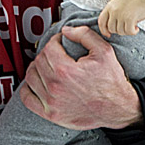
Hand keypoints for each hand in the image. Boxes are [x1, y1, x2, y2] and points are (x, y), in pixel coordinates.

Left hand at [18, 25, 141, 130]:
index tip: (61, 42)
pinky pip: (27, 98)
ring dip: (37, 67)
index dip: (55, 40)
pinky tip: (37, 82)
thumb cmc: (111, 81)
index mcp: (66, 70)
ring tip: (47, 65)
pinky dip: (28, 88)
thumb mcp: (104, 51)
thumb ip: (84, 35)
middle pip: (39, 60)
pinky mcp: (51, 114)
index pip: (49, 47)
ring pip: (31, 76)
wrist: (117, 108)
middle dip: (48, 52)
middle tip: (57, 53)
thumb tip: (66, 30)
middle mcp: (55, 87)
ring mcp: (51, 102)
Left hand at [99, 0, 144, 37]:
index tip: (108, 34)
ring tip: (133, 26)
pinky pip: (128, 32)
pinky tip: (136, 28)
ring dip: (127, 31)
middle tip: (127, 27)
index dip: (103, 30)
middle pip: (111, 29)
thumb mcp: (119, 4)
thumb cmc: (134, 0)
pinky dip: (133, 32)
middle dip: (119, 30)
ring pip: (120, 31)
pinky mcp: (129, 18)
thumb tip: (111, 29)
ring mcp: (121, 14)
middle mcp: (114, 10)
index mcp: (110, 6)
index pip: (101, 21)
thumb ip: (113, 14)